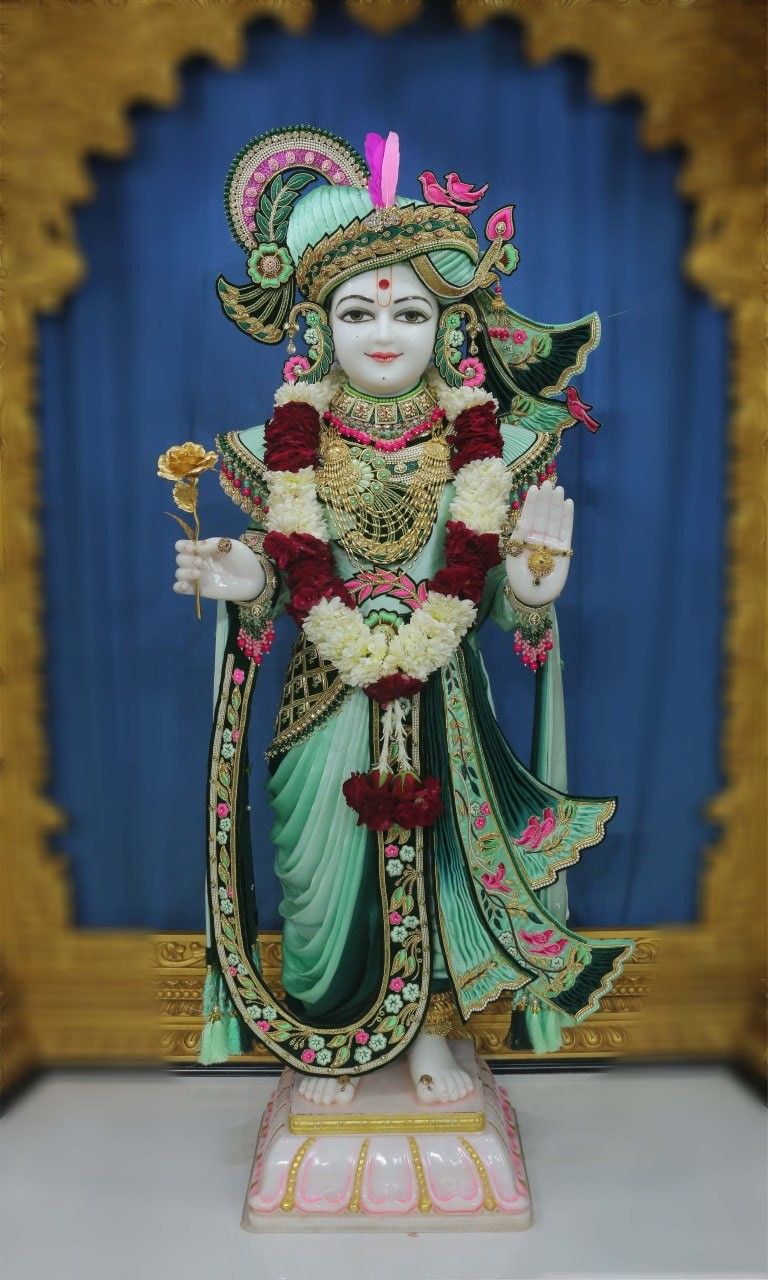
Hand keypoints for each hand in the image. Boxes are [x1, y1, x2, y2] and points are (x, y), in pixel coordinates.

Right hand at [173, 538, 266, 601]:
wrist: (254, 579)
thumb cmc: (244, 559)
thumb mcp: (231, 546)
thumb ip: (213, 545)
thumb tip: (196, 547)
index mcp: (203, 549)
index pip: (182, 545)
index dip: (182, 546)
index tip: (192, 549)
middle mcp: (198, 561)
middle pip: (179, 559)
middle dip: (187, 560)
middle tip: (202, 563)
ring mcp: (199, 576)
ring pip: (178, 573)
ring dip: (184, 572)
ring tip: (199, 574)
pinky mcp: (200, 590)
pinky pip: (180, 588)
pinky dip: (178, 586)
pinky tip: (186, 585)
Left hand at [505, 481, 573, 606]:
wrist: (533, 596)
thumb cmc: (519, 579)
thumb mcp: (512, 558)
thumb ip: (517, 539)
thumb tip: (523, 521)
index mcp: (524, 539)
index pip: (528, 517)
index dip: (531, 504)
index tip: (533, 489)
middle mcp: (538, 538)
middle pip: (542, 515)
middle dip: (545, 500)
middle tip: (548, 483)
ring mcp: (551, 543)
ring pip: (554, 520)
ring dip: (556, 505)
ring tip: (558, 490)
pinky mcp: (563, 550)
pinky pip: (566, 530)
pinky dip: (567, 517)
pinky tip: (568, 504)